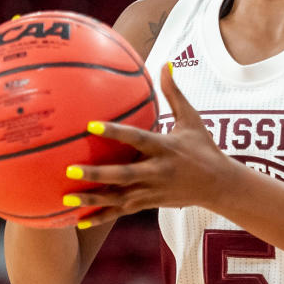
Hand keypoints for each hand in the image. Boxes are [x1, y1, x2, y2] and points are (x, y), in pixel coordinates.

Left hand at [63, 63, 236, 227]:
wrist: (218, 185)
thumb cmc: (203, 147)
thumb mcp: (192, 118)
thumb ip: (174, 92)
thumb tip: (165, 62)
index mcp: (164, 148)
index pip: (136, 138)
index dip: (114, 132)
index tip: (91, 125)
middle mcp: (156, 172)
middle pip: (123, 175)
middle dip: (96, 173)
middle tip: (70, 169)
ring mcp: (151, 191)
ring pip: (118, 197)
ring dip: (92, 199)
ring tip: (66, 197)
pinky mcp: (148, 204)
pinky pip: (121, 211)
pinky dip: (101, 216)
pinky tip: (78, 220)